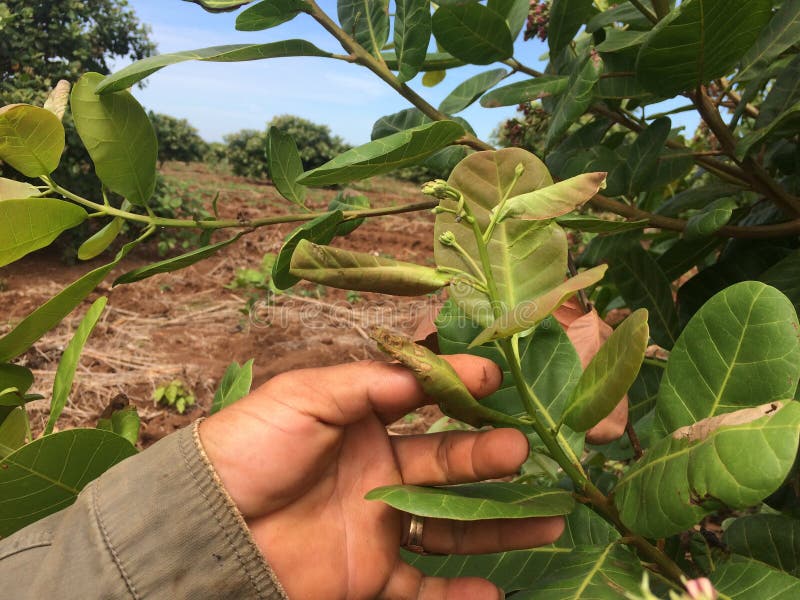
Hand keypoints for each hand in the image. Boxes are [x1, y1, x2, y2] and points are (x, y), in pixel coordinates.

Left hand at [199, 356, 564, 598]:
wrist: (204, 526)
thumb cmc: (249, 448)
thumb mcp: (302, 398)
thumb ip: (363, 385)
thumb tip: (422, 371)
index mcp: (363, 424)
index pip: (426, 402)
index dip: (461, 387)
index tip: (495, 376)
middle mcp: (380, 472)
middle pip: (449, 463)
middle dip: (489, 454)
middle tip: (523, 448)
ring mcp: (379, 524)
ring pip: (452, 524)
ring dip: (499, 523)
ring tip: (549, 518)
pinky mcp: (369, 575)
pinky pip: (422, 589)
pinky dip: (458, 597)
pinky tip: (495, 593)